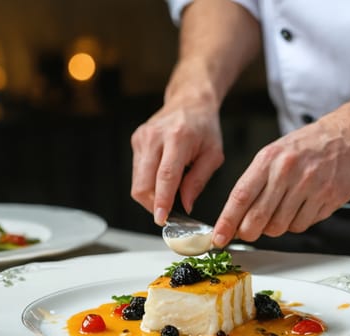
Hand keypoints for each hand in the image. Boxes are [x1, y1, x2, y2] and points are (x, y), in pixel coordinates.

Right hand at [130, 99, 223, 225]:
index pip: (165, 176)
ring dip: (150, 196)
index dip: (162, 200)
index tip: (162, 218)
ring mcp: (142, 138)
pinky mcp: (136, 141)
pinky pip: (138, 173)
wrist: (189, 102)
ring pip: (137, 182)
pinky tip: (162, 179)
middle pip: (144, 183)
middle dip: (153, 205)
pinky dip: (149, 183)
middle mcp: (155, 137)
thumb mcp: (213, 155)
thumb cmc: (204, 127)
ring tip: (168, 195)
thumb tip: (186, 205)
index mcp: (178, 138)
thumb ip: (198, 182)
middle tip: (167, 213)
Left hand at [210, 114, 349, 246]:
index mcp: (269, 159)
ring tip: (282, 209)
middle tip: (248, 232)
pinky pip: (302, 225)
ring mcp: (310, 186)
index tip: (219, 237)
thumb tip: (236, 216)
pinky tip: (302, 207)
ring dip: (276, 226)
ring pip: (280, 226)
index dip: (227, 221)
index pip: (240, 196)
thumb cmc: (307, 146)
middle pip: (259, 218)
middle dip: (249, 232)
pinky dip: (297, 223)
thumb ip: (255, 183)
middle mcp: (288, 172)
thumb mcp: (274, 154)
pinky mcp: (328, 198)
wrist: (349, 137)